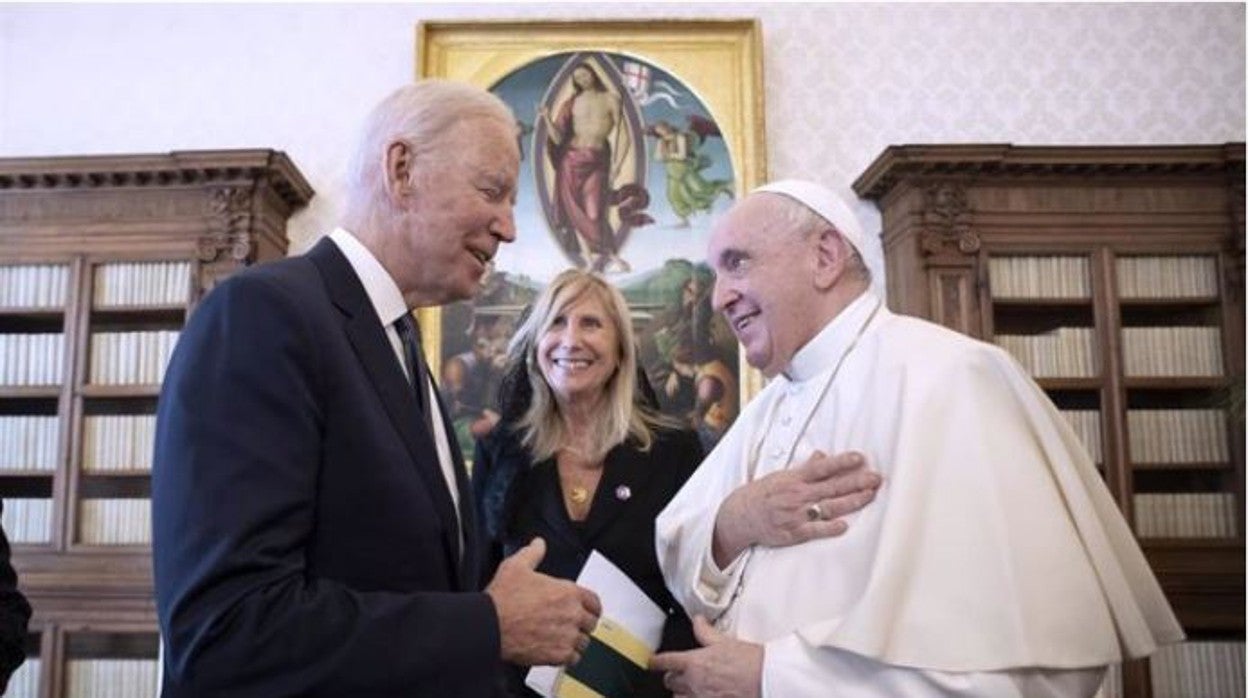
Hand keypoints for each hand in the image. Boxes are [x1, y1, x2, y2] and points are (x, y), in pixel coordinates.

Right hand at [485, 537, 601, 665]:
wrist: (490, 626)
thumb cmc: (503, 599)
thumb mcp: (516, 566)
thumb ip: (532, 553)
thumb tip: (538, 544)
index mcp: (568, 592)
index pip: (595, 602)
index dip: (590, 606)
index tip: (586, 609)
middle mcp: (572, 615)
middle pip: (591, 623)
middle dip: (583, 623)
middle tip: (570, 623)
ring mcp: (566, 636)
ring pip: (584, 642)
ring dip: (576, 640)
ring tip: (564, 638)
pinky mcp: (558, 655)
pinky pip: (574, 659)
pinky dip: (568, 657)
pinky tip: (559, 651)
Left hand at [650, 616, 761, 697]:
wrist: (766, 678)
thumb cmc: (748, 661)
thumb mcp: (724, 641)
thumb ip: (705, 632)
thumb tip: (697, 621)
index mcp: (694, 663)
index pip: (665, 661)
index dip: (656, 661)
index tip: (652, 662)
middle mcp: (693, 682)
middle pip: (670, 682)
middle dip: (672, 677)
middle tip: (678, 674)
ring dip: (681, 692)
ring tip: (689, 688)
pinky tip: (701, 694)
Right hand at [712, 450, 880, 565]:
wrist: (740, 515)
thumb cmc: (763, 494)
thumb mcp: (781, 476)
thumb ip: (805, 468)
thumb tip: (822, 455)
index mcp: (794, 479)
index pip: (822, 468)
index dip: (841, 462)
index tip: (859, 458)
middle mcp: (797, 495)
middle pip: (832, 487)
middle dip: (856, 482)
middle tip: (876, 478)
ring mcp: (796, 514)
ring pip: (828, 507)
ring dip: (851, 502)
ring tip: (869, 496)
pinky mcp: (794, 532)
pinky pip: (814, 530)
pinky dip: (829, 528)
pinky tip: (844, 526)